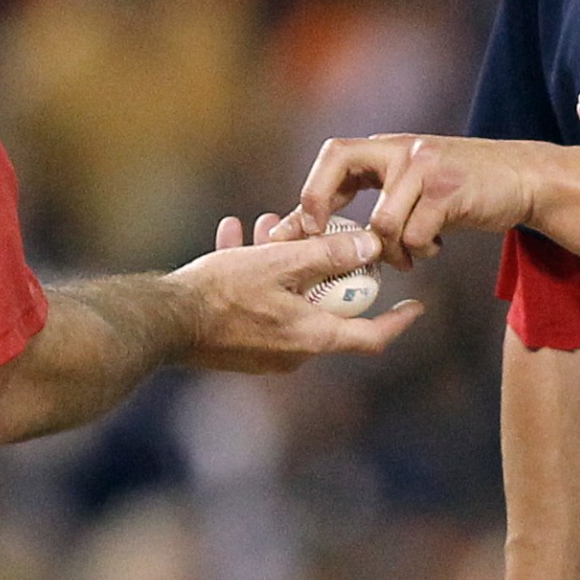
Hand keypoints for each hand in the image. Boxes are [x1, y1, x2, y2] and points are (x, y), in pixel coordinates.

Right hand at [171, 216, 422, 372]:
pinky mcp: (239, 346)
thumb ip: (326, 254)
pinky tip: (233, 237)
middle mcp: (293, 353)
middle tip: (317, 236)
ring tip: (265, 225)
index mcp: (311, 337)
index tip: (417, 306)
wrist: (163, 322)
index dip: (398, 321)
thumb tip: (370, 247)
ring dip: (282, 264)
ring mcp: (265, 353)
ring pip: (287, 301)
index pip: (371, 337)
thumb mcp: (279, 262)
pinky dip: (254, 275)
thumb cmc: (221, 293)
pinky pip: (259, 306)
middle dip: (322, 269)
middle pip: (325, 309)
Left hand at [279, 135, 545, 269]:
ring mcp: (427, 167)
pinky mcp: (450, 192)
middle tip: (324, 240)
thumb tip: (322, 226)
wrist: (524, 178)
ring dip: (391, 250)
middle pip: (341, 162)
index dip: (314, 190)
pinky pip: (416, 236)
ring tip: (409, 255)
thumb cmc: (464, 188)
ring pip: (381, 221)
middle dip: (321, 204)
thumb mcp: (417, 179)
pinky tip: (434, 247)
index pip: (336, 154)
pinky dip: (421, 251)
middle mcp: (404, 149)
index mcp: (390, 146)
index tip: (307, 226)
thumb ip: (378, 193)